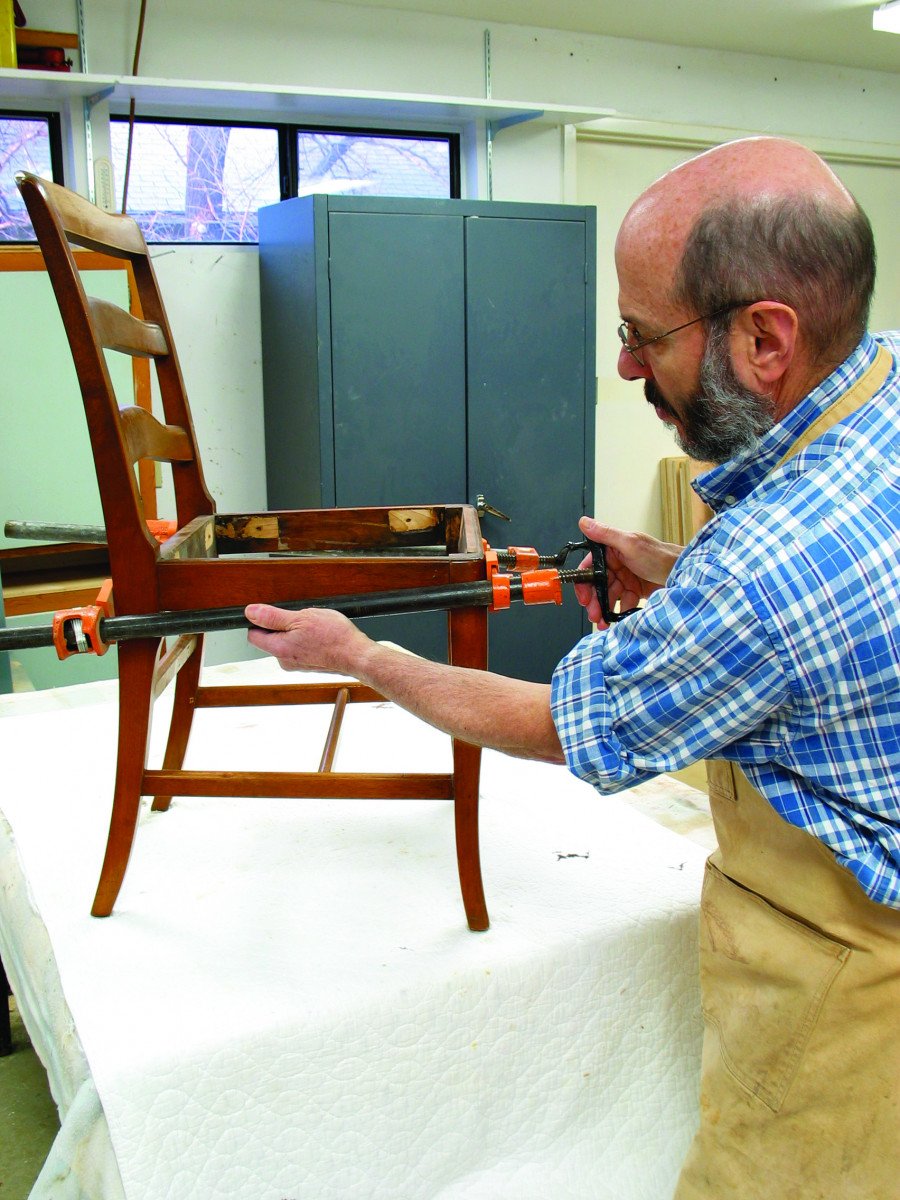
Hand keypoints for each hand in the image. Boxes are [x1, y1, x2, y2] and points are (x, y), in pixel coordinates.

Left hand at [245, 604, 369, 676]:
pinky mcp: (308, 665)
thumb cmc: (335, 637)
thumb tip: (251, 612)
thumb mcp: (302, 618)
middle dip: (280, 626)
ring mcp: (297, 664)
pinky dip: (305, 640)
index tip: (273, 614)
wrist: (356, 655)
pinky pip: (299, 649)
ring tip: (312, 627)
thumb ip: (272, 616)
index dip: (260, 622)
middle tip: (299, 619)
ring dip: (295, 633)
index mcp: (279, 649)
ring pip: (286, 643)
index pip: (254, 636)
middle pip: (270, 640)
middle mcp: (284, 660)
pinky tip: (318, 636)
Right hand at [573, 516, 682, 626]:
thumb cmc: (661, 556)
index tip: (584, 596)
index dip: (584, 582)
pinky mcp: (634, 591)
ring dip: (603, 609)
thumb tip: (585, 522)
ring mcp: (626, 578)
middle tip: (593, 613)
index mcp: (613, 550)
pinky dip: (618, 612)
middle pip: (598, 585)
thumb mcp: (631, 544)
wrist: (684, 574)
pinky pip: (621, 603)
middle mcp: (618, 564)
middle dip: (594, 601)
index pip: (591, 567)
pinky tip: (618, 617)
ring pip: (607, 596)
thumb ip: (606, 534)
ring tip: (602, 621)